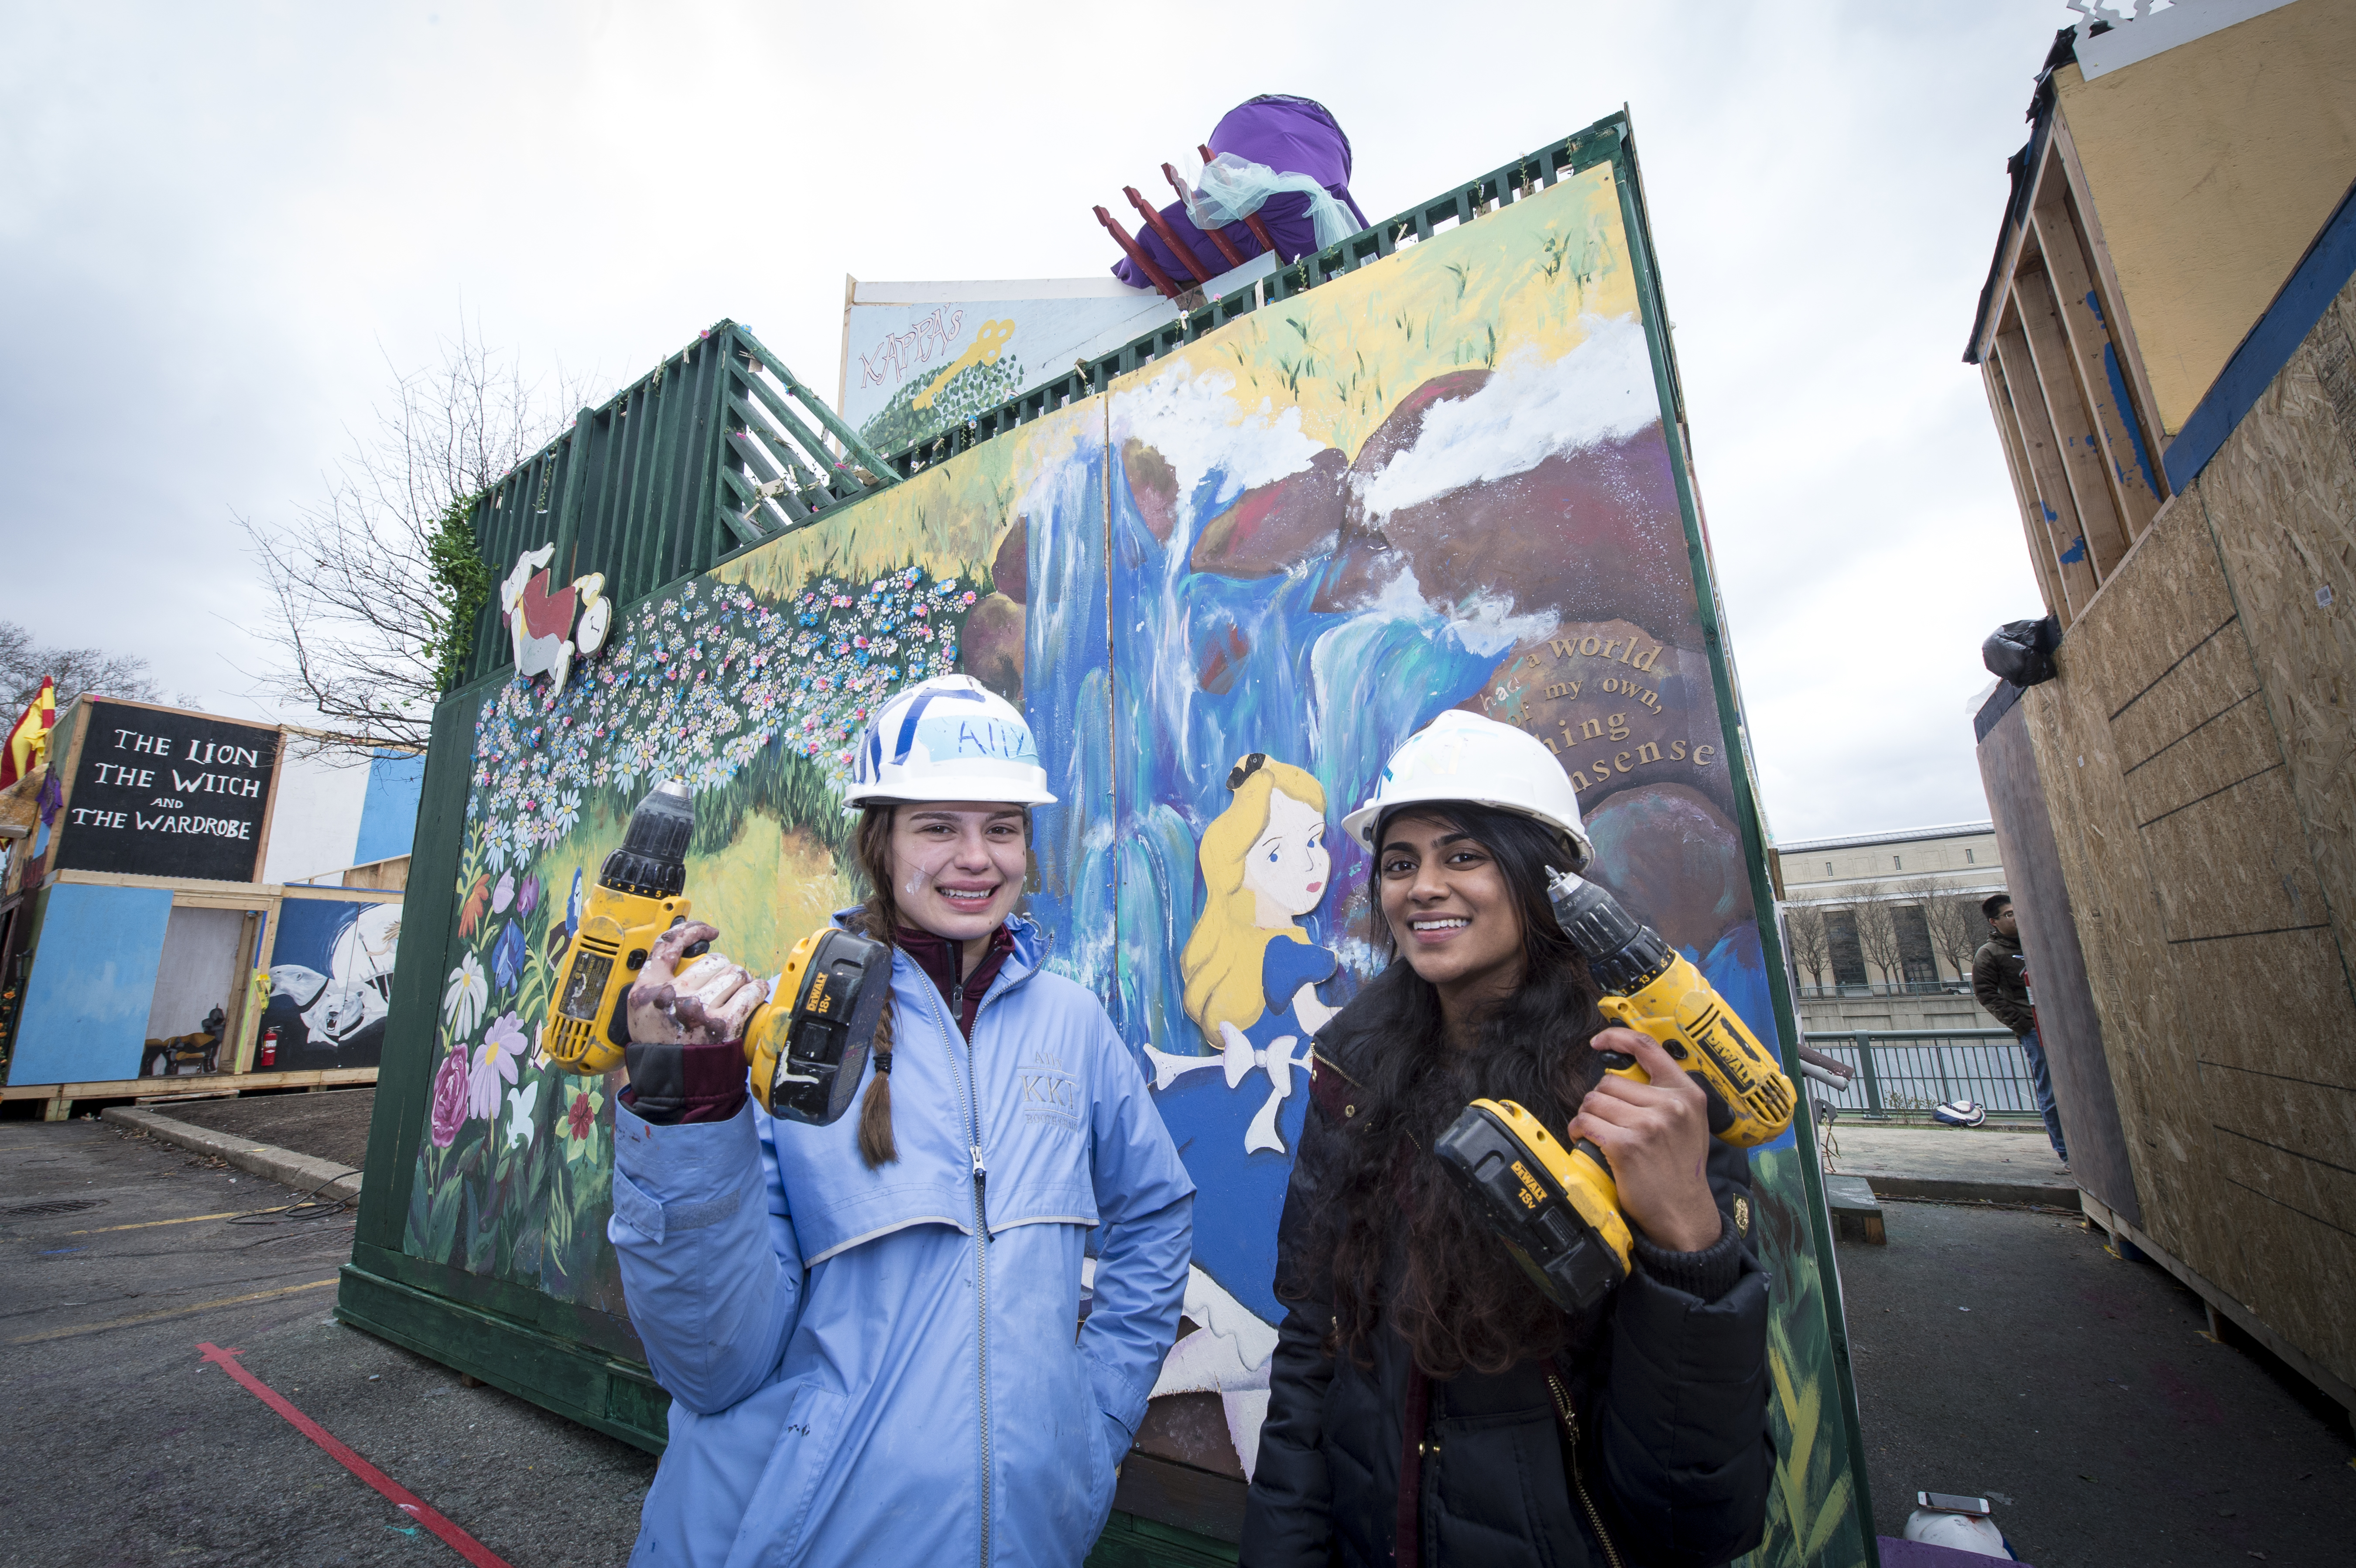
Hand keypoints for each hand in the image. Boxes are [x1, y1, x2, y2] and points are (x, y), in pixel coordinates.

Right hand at [625, 922, 763, 1045]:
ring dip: (740, 981)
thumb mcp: (641, 1008)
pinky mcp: (724, 1024)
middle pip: (713, 960)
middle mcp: (674, 995)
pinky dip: (757, 991)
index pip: (669, 943)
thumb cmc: (660, 1043)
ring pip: (735, 973)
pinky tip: (753, 995)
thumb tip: (685, 947)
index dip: (693, 930)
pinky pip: (751, 992)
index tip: (710, 931)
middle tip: (721, 986)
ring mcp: (700, 1010)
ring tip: (736, 993)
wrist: (674, 1079)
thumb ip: (655, 978)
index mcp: (651, 988)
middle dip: (722, 970)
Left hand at [1566, 1027, 1722, 1253]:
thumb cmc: (1680, 1169)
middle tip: (1606, 1120)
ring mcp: (1649, 1125)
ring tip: (1597, 1132)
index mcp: (1687, 1093)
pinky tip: (1587, 1140)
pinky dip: (1579, 1130)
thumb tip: (1627, 1074)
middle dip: (1600, 1100)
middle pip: (1610, 1081)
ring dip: (1588, 1116)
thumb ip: (1665, 1095)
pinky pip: (1586, 1123)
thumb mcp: (1689, 1123)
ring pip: (1594, 1101)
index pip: (1648, 1048)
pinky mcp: (1627, 1146)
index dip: (1618, 1038)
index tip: (1599, 1041)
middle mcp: (1671, 1105)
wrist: (1684, 1212)